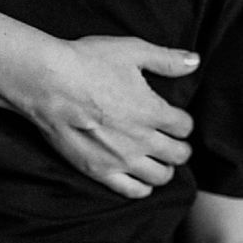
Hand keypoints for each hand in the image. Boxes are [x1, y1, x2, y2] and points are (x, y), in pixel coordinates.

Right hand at [35, 35, 196, 197]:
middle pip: (178, 154)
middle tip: (172, 141)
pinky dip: (142, 188)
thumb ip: (166, 59)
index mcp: (154, 111)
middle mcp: (143, 140)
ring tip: (158, 160)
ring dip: (164, 168)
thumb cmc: (88, 62)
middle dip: (180, 148)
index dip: (183, 121)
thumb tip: (194, 61)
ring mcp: (121, 159)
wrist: (48, 83)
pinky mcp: (99, 171)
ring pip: (160, 176)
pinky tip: (140, 178)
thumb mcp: (132, 51)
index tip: (176, 118)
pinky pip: (132, 191)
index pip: (185, 126)